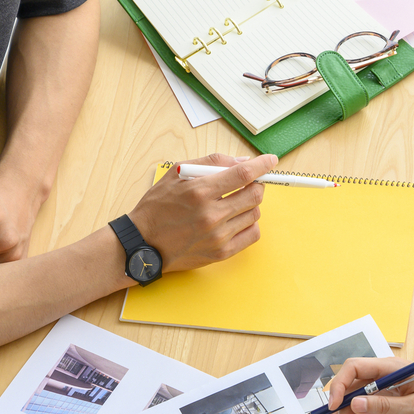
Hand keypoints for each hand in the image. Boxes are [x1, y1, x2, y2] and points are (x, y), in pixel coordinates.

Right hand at [129, 153, 275, 270]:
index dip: (261, 165)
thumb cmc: (157, 206)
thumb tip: (243, 161)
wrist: (143, 243)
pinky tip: (236, 219)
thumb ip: (211, 163)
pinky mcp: (221, 253)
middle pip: (254, 195)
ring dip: (250, 204)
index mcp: (199, 191)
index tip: (270, 160)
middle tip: (248, 184)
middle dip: (256, 185)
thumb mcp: (176, 174)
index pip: (242, 174)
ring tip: (233, 202)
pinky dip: (250, 223)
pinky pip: (252, 234)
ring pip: (255, 214)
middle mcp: (211, 215)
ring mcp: (218, 236)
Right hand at [327, 356, 413, 413]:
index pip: (354, 368)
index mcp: (392, 368)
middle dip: (340, 410)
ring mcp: (387, 384)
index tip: (333, 407)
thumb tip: (356, 404)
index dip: (339, 386)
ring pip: (355, 396)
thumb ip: (385, 406)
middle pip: (351, 386)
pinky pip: (366, 403)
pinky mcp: (390, 395)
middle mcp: (386, 373)